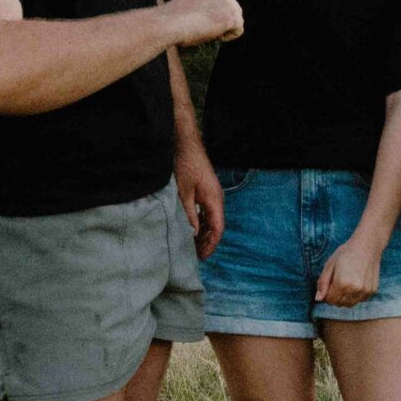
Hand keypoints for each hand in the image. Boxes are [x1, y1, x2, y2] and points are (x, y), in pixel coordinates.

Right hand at [166, 0, 244, 45]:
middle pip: (233, 6)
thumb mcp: (188, 3)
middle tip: (206, 27)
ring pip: (237, 18)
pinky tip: (213, 35)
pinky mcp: (232, 15)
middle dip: (224, 18)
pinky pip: (238, 30)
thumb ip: (203, 4)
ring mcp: (228, 1)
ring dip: (225, 27)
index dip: (218, 10)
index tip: (206, 19)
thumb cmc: (173, 19)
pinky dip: (228, 36)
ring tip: (206, 30)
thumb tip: (211, 17)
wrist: (170, 23)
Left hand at [174, 142, 223, 258]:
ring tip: (191, 247)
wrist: (185, 144)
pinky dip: (200, 223)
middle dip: (207, 242)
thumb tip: (193, 234)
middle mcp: (216, 198)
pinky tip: (190, 230)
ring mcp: (211, 195)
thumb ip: (188, 214)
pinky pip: (205, 212)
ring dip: (203, 233)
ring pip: (210, 220)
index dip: (211, 244)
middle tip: (194, 256)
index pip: (217, 228)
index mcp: (214, 200)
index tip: (202, 257)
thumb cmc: (185, 165)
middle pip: (215, 226)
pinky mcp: (205, 191)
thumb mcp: (183, 192)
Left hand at [314, 237, 382, 305]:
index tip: (329, 284)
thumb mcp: (330, 265)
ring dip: (345, 297)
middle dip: (335, 296)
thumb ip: (322, 283)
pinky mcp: (372, 291)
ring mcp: (365, 291)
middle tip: (337, 282)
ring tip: (346, 282)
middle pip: (339, 303)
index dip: (326, 294)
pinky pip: (359, 300)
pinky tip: (356, 282)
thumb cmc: (346, 253)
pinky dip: (355, 295)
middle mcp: (354, 289)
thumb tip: (318, 299)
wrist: (368, 245)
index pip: (330, 300)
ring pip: (349, 304)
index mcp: (342, 283)